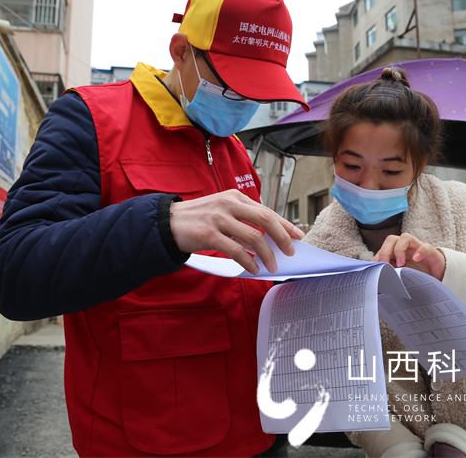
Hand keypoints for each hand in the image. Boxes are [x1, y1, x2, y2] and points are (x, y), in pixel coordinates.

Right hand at [169, 189, 304, 274]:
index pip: (267, 210)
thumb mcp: (222, 212)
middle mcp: (229, 204)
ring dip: (267, 254)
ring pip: (254, 236)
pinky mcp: (209, 233)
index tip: (298, 235)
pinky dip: (249, 261)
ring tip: (272, 266)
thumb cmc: (197, 219)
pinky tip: (253, 269)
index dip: (285, 224)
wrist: (168, 223)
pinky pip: (236, 250)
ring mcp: (219, 218)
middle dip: (282, 237)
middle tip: (290, 251)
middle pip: (266, 219)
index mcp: (235, 197)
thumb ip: (242, 222)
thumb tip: (266, 239)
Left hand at [374, 232, 445, 280]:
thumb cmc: (419, 275)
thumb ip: (392, 273)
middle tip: (384, 264)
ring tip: (400, 264)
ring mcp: (418, 248)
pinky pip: (425, 247)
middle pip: (391, 239)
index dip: (378, 256)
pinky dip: (419, 252)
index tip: (375, 268)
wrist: (439, 276)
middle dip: (385, 251)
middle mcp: (406, 247)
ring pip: (405, 238)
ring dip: (399, 250)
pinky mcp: (431, 252)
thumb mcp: (402, 275)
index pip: (384, 248)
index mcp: (397, 252)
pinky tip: (416, 259)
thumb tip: (378, 279)